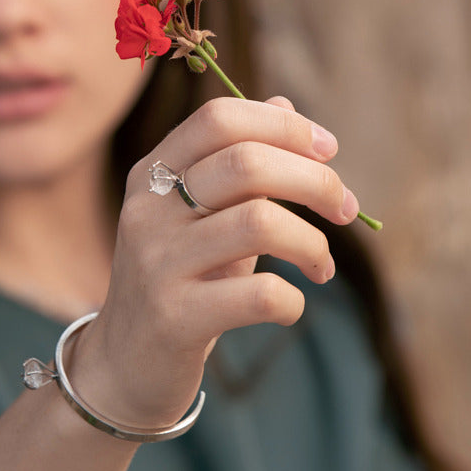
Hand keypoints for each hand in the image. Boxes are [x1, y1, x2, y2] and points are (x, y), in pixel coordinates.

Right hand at [69, 96, 359, 430]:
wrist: (124, 364)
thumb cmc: (177, 279)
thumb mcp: (198, 215)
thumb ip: (237, 162)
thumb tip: (287, 106)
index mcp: (153, 174)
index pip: (219, 118)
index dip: (285, 126)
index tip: (327, 151)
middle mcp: (149, 211)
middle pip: (247, 163)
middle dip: (317, 180)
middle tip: (346, 209)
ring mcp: (158, 263)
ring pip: (260, 223)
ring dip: (313, 243)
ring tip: (321, 265)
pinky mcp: (174, 318)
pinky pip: (259, 295)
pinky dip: (293, 299)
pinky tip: (290, 305)